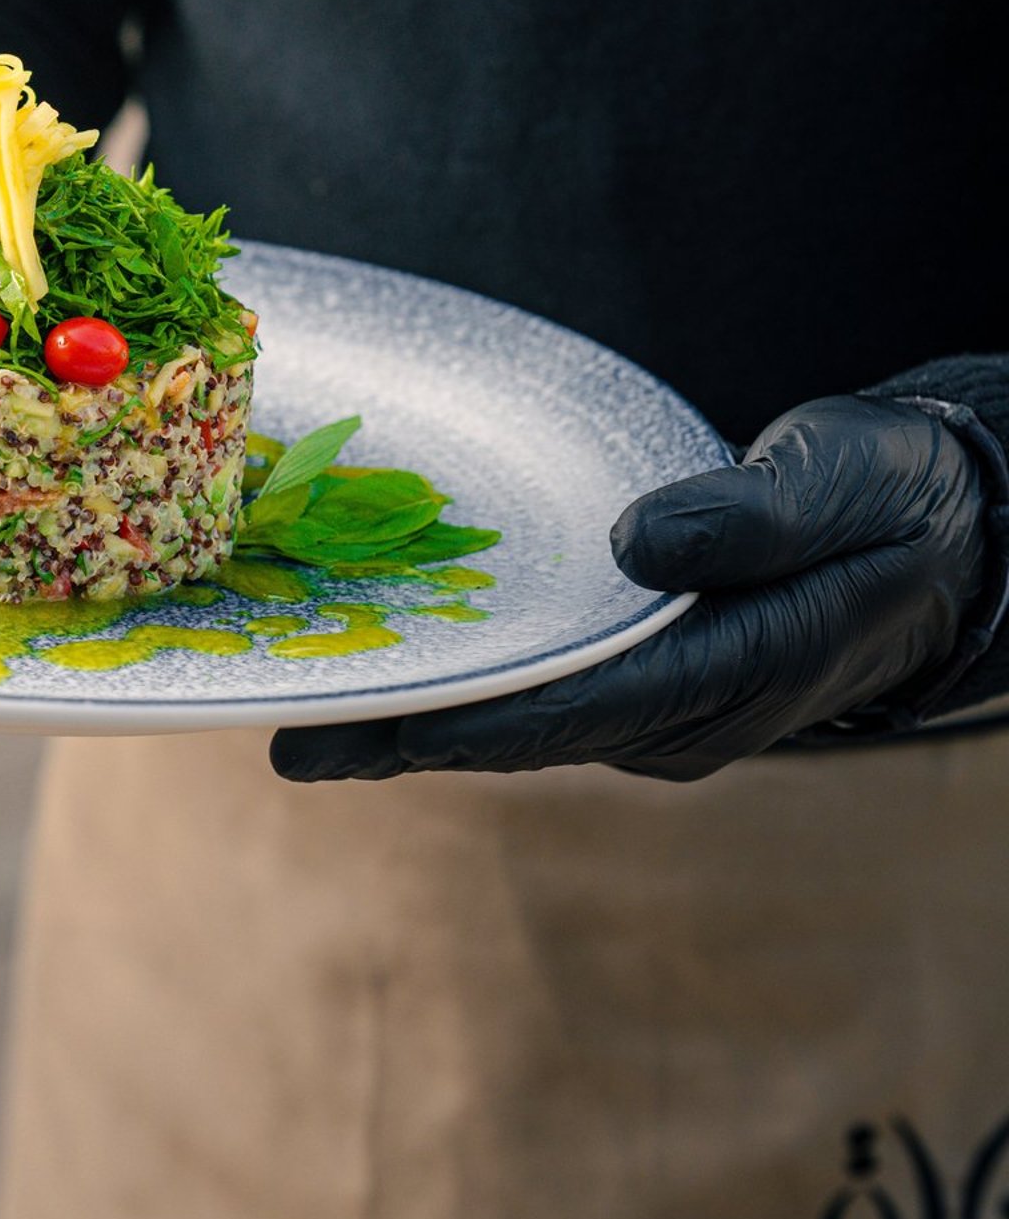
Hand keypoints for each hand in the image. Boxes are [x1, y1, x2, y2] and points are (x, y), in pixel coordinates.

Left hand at [272, 395, 995, 785]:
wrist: (941, 534)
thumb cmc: (889, 501)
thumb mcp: (840, 483)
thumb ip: (749, 516)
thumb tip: (640, 541)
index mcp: (727, 676)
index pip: (564, 712)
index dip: (449, 725)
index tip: (349, 730)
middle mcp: (681, 714)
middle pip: (516, 731)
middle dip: (398, 734)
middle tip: (278, 731)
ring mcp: (659, 705)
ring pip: (519, 716)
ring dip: (418, 708)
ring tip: (301, 687)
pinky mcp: (644, 677)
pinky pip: (538, 687)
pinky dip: (462, 674)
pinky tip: (388, 649)